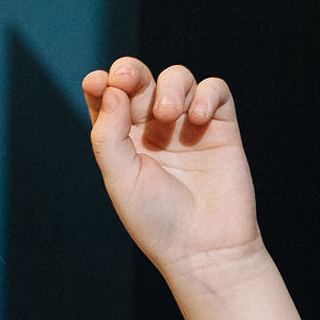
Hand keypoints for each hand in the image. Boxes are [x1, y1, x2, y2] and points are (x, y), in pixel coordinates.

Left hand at [82, 57, 261, 282]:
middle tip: (127, 80)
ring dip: (170, 86)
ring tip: (168, 115)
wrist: (205, 248)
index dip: (102, 82)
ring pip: (177, 78)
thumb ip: (109, 133)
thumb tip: (113, 88)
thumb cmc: (157, 220)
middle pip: (140, 79)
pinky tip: (197, 119)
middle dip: (130, 71)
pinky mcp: (221, 127)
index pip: (109, 97)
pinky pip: (216, 91)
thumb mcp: (120, 179)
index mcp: (123, 139)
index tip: (98, 83)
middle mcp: (154, 128)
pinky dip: (207, 95)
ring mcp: (188, 125)